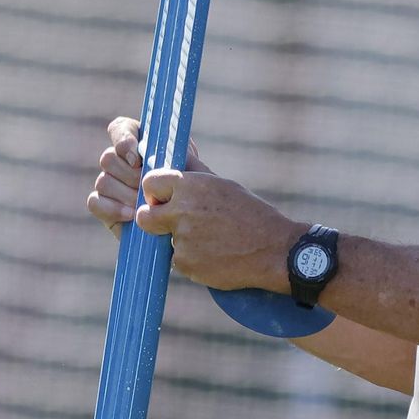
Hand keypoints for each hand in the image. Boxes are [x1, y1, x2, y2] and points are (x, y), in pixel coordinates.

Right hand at [87, 117, 209, 238]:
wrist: (187, 225)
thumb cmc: (192, 193)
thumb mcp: (193, 172)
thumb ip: (181, 156)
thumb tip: (161, 155)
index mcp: (141, 143)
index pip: (120, 129)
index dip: (123, 139)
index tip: (137, 158)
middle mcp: (121, 161)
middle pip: (108, 157)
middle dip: (129, 175)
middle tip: (148, 189)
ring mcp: (111, 184)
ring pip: (103, 180)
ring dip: (126, 194)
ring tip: (145, 206)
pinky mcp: (104, 206)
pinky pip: (94, 202)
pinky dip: (112, 208)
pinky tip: (132, 216)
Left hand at [134, 169, 302, 292]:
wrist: (273, 251)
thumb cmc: (251, 214)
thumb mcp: (223, 186)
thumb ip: (195, 174)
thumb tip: (178, 155)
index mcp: (191, 186)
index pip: (150, 183)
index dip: (156, 192)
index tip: (163, 199)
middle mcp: (181, 211)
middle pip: (145, 215)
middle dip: (153, 219)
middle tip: (170, 222)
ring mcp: (182, 240)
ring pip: (167, 240)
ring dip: (183, 241)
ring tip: (213, 240)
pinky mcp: (185, 264)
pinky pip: (179, 260)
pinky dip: (193, 260)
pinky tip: (215, 255)